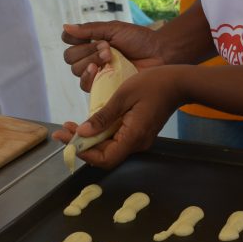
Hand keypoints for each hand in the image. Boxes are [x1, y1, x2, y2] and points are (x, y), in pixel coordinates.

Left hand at [52, 65, 185, 167]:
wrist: (179, 82)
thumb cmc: (153, 84)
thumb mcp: (123, 95)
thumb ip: (103, 116)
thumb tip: (82, 132)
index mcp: (133, 136)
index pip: (105, 159)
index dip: (84, 153)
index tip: (67, 140)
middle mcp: (137, 143)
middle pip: (105, 155)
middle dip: (82, 144)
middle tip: (63, 130)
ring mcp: (139, 139)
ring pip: (110, 148)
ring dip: (90, 139)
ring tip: (71, 125)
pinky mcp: (139, 132)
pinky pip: (117, 139)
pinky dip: (101, 134)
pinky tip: (90, 123)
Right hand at [61, 21, 165, 91]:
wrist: (159, 54)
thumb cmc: (139, 40)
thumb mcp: (114, 29)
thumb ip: (90, 29)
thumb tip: (65, 27)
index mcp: (91, 41)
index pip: (68, 40)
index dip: (73, 39)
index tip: (89, 36)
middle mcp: (91, 57)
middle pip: (70, 57)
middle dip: (86, 51)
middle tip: (107, 47)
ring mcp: (97, 73)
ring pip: (76, 71)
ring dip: (89, 61)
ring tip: (109, 56)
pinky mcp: (103, 87)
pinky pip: (86, 85)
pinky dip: (88, 77)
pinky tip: (98, 70)